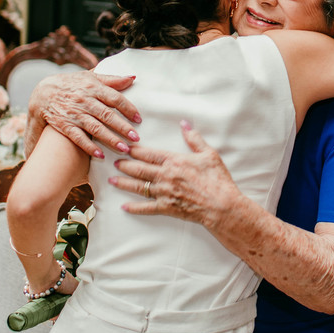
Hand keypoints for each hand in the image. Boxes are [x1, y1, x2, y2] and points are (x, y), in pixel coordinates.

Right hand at [25, 72, 140, 158]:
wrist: (42, 93)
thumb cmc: (71, 84)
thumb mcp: (89, 78)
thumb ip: (111, 79)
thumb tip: (132, 77)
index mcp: (93, 87)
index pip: (114, 98)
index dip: (128, 108)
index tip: (139, 119)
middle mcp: (84, 101)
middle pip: (106, 114)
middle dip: (122, 127)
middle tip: (136, 138)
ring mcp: (74, 114)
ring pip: (94, 128)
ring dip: (110, 139)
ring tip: (124, 148)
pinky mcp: (64, 125)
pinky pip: (77, 137)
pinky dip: (88, 147)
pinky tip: (100, 155)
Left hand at [109, 124, 240, 227]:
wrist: (221, 205)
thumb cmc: (217, 179)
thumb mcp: (208, 154)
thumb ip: (194, 138)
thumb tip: (184, 124)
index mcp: (174, 161)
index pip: (149, 154)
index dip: (135, 150)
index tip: (125, 147)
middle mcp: (165, 176)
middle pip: (140, 169)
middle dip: (125, 165)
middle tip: (114, 162)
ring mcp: (164, 193)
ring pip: (139, 187)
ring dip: (124, 183)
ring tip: (112, 180)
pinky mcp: (167, 208)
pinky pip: (146, 208)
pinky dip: (134, 208)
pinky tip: (124, 207)